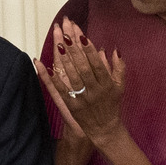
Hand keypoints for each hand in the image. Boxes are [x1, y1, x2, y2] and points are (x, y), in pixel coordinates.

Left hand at [37, 17, 125, 145]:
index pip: (97, 64)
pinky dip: (53, 79)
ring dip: (64, 61)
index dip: (89, 50)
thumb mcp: (120, 86)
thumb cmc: (112, 104)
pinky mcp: (71, 106)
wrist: (104, 129)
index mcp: (107, 84)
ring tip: (58, 45)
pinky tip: (46, 67)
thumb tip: (114, 50)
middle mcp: (94, 90)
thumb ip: (119, 68)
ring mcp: (82, 98)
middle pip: (83, 67)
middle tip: (66, 35)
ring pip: (72, 77)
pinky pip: (61, 91)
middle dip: (74, 51)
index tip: (82, 35)